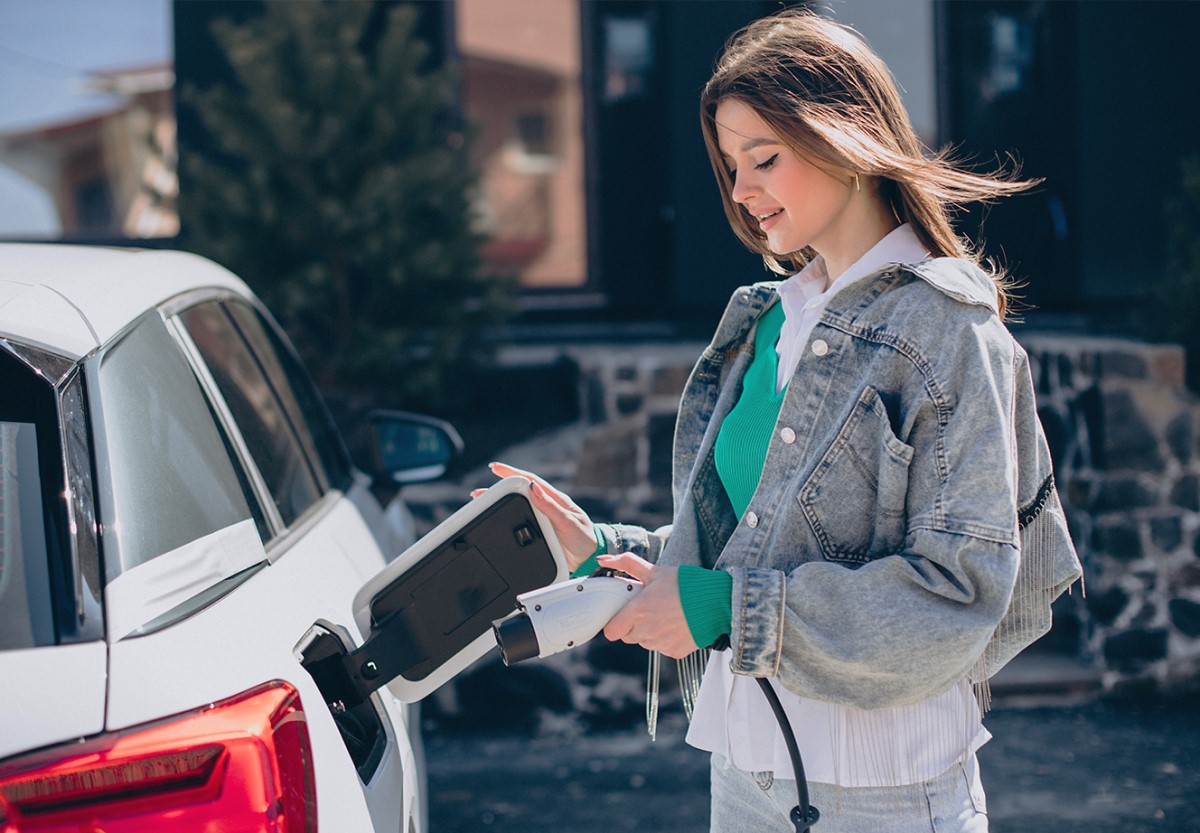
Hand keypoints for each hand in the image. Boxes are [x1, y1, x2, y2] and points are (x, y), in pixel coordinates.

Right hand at [471, 462, 597, 571]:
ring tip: (481, 503)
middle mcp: (547, 506)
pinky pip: (521, 519)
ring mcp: (543, 518)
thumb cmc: (585, 539)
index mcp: (556, 500)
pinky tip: (498, 518)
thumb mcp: (569, 522)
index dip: (512, 473)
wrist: (591, 559)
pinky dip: (508, 515)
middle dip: (498, 489)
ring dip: (501, 503)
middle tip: (479, 492)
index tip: (495, 468)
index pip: (531, 480)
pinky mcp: (540, 531)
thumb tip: (533, 487)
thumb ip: (551, 507)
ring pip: (518, 506)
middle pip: (519, 492)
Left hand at [598, 553, 698, 658]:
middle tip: (648, 610)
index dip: (616, 622)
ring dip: (650, 632)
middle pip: (628, 637)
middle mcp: (645, 632)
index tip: (624, 613)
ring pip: (645, 642)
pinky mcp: (674, 652)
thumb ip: (626, 564)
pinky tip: (677, 625)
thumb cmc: (685, 585)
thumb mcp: (655, 571)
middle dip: (633, 625)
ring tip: (666, 615)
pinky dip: (667, 639)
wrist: (717, 602)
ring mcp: (660, 645)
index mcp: (637, 612)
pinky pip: (662, 648)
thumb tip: (603, 560)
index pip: (611, 631)